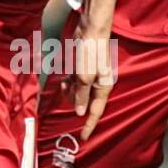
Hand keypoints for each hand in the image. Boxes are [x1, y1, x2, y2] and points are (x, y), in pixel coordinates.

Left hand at [70, 24, 114, 140]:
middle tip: (67, 90)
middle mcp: (98, 84)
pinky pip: (74, 83)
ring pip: (77, 93)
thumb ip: (82, 95)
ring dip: (69, 91)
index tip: (83, 138)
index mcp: (103, 87)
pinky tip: (64, 78)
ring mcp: (90, 76)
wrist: (91, 29)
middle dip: (74, 101)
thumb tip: (80, 112)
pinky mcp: (83, 68)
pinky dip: (68, 83)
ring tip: (65, 83)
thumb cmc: (91, 51)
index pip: (95, 112)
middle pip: (84, 102)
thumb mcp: (84, 76)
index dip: (89, 126)